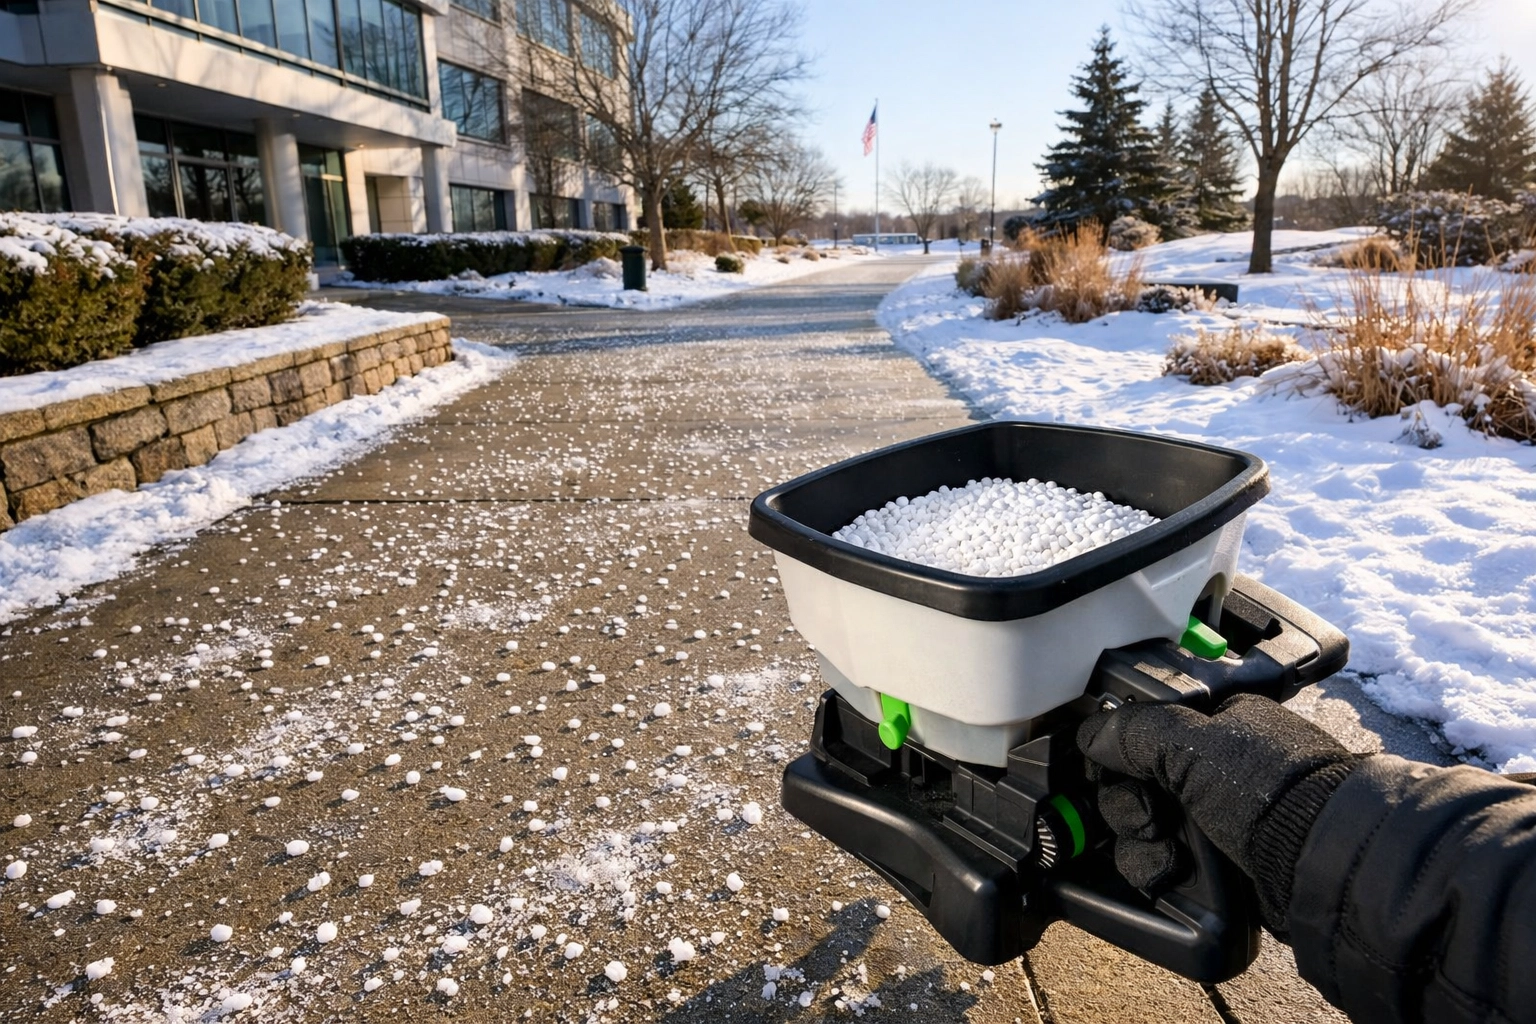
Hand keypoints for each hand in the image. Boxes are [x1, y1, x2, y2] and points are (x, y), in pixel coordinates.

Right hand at [1077, 694, 1359, 933]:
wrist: (1321, 866)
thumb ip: (1135, 731)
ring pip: (1141, 828)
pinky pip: (1161, 862)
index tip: (1109, 771)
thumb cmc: (1275, 792)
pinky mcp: (1214, 864)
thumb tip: (1090, 732)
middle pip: (1134, 785)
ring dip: (1141, 843)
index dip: (1118, 755)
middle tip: (1149, 817)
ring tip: (1167, 853)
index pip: (1142, 732)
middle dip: (1129, 807)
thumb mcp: (1196, 744)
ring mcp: (1212, 819)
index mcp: (1215, 726)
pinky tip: (1172, 871)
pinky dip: (1157, 869)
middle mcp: (1212, 771)